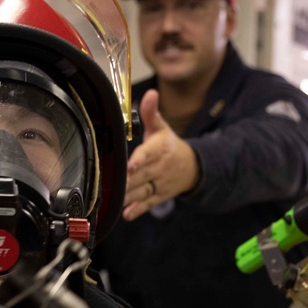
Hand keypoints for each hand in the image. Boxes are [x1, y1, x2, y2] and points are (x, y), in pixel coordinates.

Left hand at [122, 89, 199, 220]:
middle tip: (115, 184)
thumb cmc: (168, 145)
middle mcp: (160, 167)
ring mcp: (159, 183)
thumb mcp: (161, 127)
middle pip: (142, 175)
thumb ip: (151, 112)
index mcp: (159, 148)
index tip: (130, 166)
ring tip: (117, 199)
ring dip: (130, 196)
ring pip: (143, 191)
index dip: (139, 160)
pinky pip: (148, 203)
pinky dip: (138, 210)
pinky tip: (127, 214)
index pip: (148, 154)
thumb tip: (150, 93)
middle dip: (129, 181)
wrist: (192, 167)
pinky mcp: (158, 196)